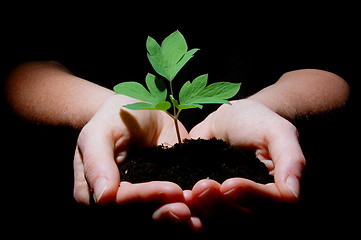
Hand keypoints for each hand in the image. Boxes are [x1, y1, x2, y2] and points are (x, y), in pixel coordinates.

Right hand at [73, 94, 200, 228]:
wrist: (137, 109)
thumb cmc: (112, 118)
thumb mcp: (98, 134)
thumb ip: (98, 162)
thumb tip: (103, 198)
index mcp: (100, 192)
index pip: (122, 201)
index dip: (146, 197)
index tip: (171, 189)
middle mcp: (124, 200)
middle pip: (143, 214)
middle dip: (167, 212)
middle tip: (188, 209)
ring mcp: (148, 195)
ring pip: (162, 213)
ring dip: (180, 215)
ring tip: (199, 213)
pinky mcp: (169, 186)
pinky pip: (178, 202)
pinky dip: (192, 207)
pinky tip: (207, 207)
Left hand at [189, 99, 305, 214]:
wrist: (231, 119)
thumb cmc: (258, 121)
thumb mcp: (277, 131)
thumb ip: (290, 158)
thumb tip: (293, 194)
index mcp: (279, 191)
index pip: (272, 204)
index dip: (250, 197)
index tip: (228, 185)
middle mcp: (258, 204)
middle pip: (243, 216)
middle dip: (220, 204)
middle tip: (200, 187)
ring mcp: (233, 205)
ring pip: (220, 219)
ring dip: (203, 209)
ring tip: (187, 193)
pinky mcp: (212, 203)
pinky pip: (202, 213)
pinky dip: (191, 208)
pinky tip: (179, 197)